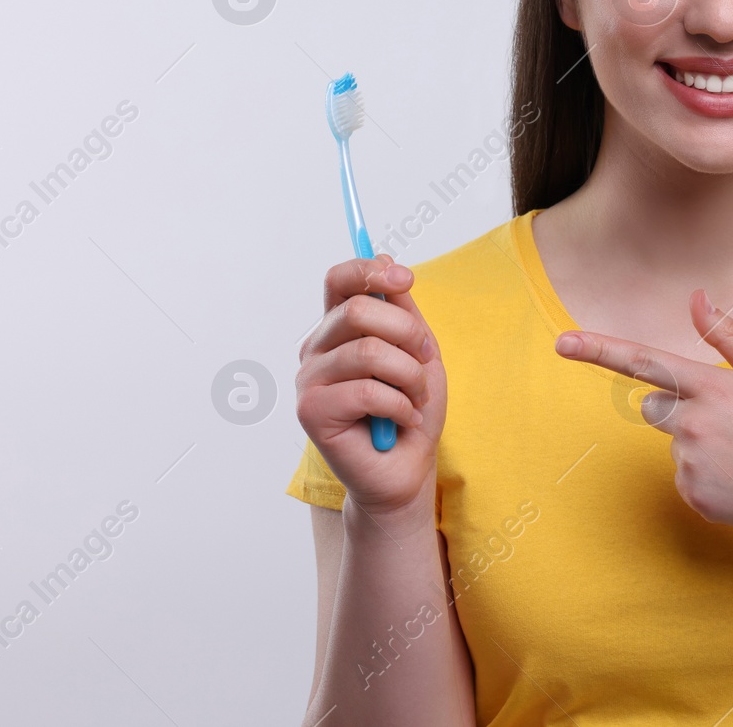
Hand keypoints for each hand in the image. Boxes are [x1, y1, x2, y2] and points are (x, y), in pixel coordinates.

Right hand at [295, 253, 446, 519]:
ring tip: (415, 399)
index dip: (370, 271)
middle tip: (424, 361)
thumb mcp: (418, 352)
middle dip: (407, 334)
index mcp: (338, 328)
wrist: (406, 469)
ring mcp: (309, 379)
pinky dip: (400, 406)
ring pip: (368, 352)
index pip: (339, 280)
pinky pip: (367, 391)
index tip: (405, 278)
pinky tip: (401, 420)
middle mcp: (317, 349)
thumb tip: (385, 262)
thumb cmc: (410, 410)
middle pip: (358, 310)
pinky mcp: (311, 411)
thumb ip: (402, 311)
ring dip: (409, 377)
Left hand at [554, 289, 732, 548]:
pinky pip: (682, 475)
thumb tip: (695, 298)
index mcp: (712, 388)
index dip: (598, 350)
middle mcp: (693, 425)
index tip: (561, 342)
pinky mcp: (691, 495)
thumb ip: (728, 337)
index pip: (643, 362)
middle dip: (678, 407)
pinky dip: (705, 475)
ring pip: (670, 441)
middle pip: (652, 406)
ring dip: (696, 442)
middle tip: (731, 422)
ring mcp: (690, 463)